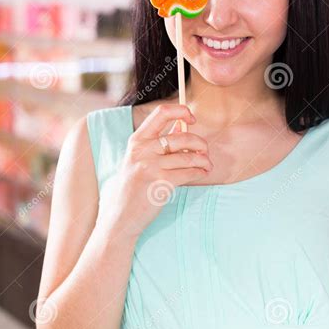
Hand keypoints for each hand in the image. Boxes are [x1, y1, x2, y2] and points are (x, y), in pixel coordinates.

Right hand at [98, 104, 212, 237]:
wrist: (121, 216)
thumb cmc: (133, 187)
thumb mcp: (139, 159)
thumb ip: (158, 142)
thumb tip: (181, 124)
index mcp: (137, 140)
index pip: (162, 113)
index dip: (182, 111)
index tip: (192, 120)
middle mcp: (142, 150)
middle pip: (183, 136)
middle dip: (200, 143)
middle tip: (204, 151)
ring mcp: (151, 166)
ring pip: (190, 156)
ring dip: (204, 160)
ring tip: (207, 165)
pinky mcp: (161, 183)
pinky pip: (190, 172)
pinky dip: (200, 172)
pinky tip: (202, 173)